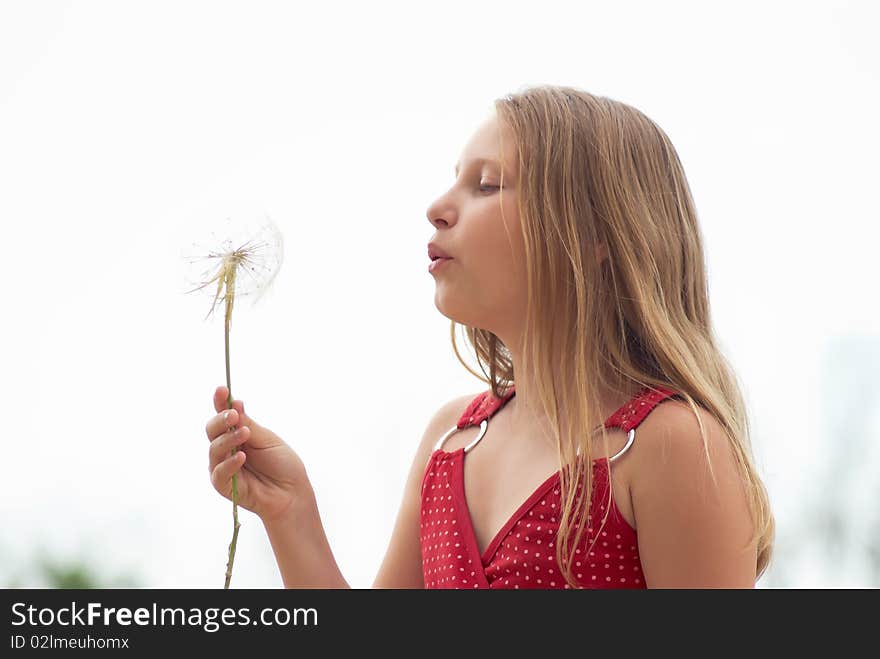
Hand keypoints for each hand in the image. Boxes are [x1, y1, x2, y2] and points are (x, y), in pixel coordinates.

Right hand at [206, 386, 310, 524]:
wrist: (291, 492)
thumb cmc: (282, 464)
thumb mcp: (267, 439)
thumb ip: (248, 424)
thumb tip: (235, 403)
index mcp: (238, 434)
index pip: (224, 416)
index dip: (220, 402)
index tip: (222, 390)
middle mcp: (227, 448)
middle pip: (212, 430)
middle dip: (221, 420)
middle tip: (233, 415)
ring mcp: (223, 466)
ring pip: (214, 448)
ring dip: (228, 439)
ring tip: (245, 434)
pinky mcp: (223, 485)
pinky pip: (219, 472)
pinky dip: (229, 463)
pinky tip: (242, 457)